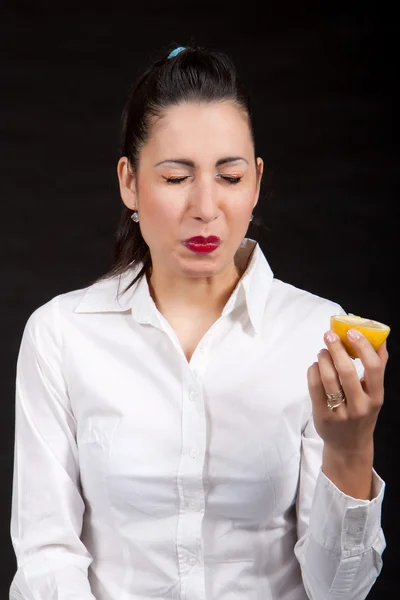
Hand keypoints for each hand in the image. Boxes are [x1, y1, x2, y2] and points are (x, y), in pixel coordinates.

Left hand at [307, 328, 388, 455]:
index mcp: (376, 397)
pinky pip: (314, 387)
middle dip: (336, 349)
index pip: (373, 368)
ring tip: (322, 351)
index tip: (353, 332)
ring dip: (323, 358)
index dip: (363, 347)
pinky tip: (316, 366)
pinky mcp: (322, 416)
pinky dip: (313, 371)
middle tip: (330, 335)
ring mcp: (340, 412)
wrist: (348, 445)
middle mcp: (359, 406)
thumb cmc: (362, 412)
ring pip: (328, 378)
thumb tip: (380, 339)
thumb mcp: (374, 394)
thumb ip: (377, 369)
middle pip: (346, 371)